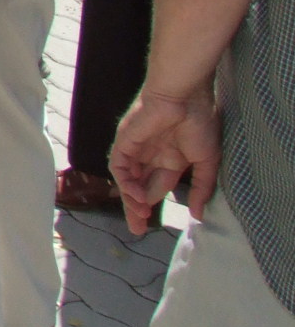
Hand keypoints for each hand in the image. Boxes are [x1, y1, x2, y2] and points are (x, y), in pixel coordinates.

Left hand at [111, 85, 220, 234]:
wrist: (185, 97)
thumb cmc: (200, 123)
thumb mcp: (206, 162)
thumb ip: (201, 188)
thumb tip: (199, 215)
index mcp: (170, 159)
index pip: (156, 187)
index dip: (151, 204)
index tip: (148, 224)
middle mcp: (150, 155)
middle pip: (137, 186)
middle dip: (134, 207)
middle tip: (135, 229)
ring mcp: (136, 147)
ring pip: (127, 178)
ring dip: (129, 197)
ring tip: (137, 215)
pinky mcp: (125, 140)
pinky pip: (120, 164)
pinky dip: (125, 180)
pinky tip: (134, 194)